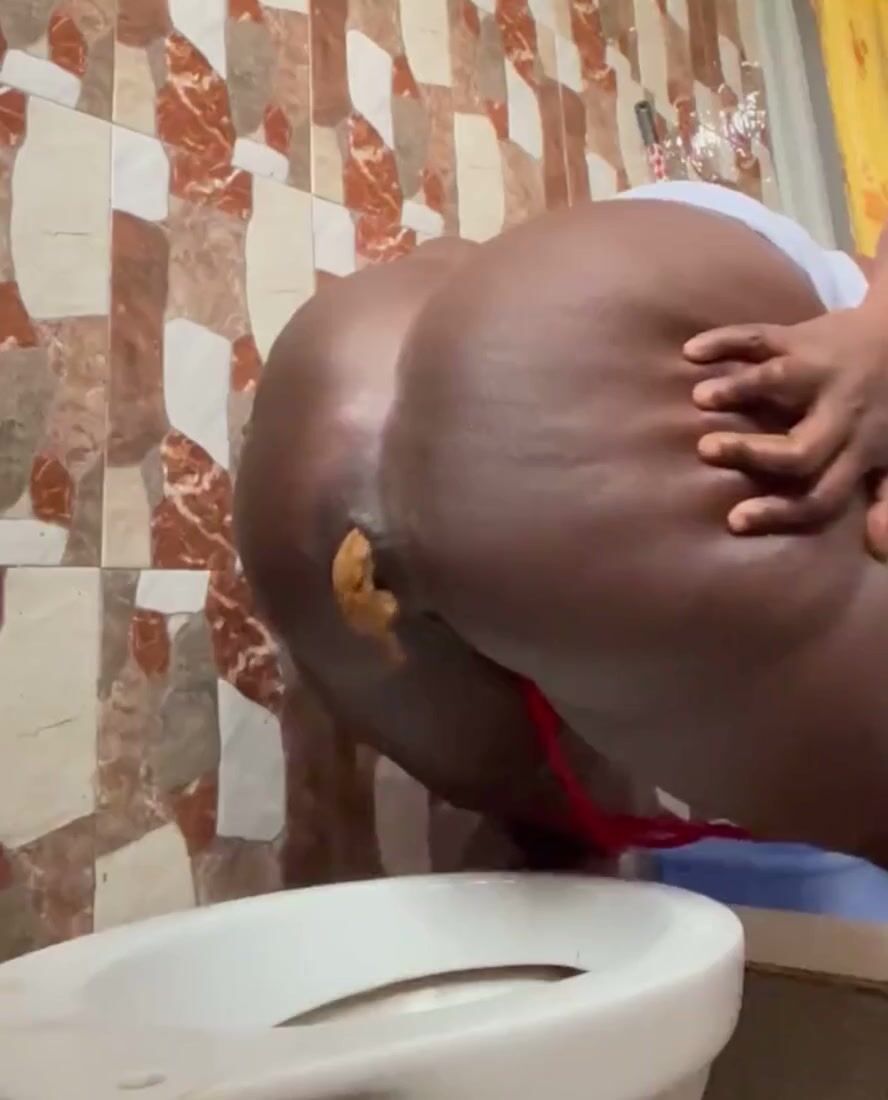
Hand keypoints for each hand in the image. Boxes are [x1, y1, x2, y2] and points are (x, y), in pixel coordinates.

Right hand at [684, 307, 887, 557]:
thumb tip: (879, 549)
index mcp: (861, 449)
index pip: (823, 493)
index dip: (782, 512)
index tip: (734, 520)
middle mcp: (840, 414)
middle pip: (800, 446)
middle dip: (753, 452)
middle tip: (706, 450)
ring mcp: (819, 371)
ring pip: (781, 380)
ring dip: (739, 388)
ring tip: (700, 397)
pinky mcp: (800, 337)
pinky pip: (761, 337)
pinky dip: (725, 341)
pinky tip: (692, 351)